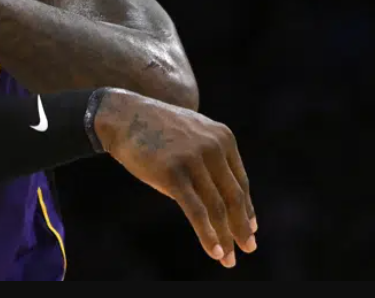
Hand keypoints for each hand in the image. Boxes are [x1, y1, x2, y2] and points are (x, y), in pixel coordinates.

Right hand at [92, 89, 256, 268]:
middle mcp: (213, 147)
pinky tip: (215, 252)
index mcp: (223, 138)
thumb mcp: (192, 135)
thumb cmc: (156, 129)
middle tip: (248, 248)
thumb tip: (221, 194)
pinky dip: (208, 235)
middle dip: (242, 227)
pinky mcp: (173, 173)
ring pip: (217, 207)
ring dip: (226, 237)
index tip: (250, 228)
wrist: (123, 116)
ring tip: (229, 259)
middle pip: (233, 197)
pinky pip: (197, 211)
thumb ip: (211, 157)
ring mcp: (193, 159)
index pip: (240, 182)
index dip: (247, 208)